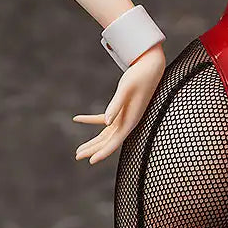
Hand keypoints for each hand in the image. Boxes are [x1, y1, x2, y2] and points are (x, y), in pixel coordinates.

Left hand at [73, 43, 165, 163]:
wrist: (150, 66)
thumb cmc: (139, 76)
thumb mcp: (125, 89)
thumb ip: (116, 106)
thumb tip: (106, 123)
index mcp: (131, 120)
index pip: (115, 141)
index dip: (103, 152)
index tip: (91, 161)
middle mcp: (128, 121)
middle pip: (108, 141)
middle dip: (93, 149)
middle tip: (77, 156)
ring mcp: (125, 116)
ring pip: (105, 134)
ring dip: (93, 142)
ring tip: (79, 150)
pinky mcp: (122, 109)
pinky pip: (104, 118)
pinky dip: (91, 120)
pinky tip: (77, 118)